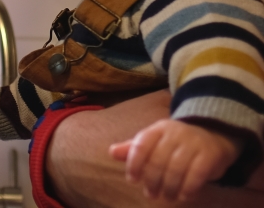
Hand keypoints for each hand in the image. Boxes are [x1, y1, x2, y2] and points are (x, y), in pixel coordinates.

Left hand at [109, 118, 242, 201]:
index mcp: (158, 129)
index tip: (132, 180)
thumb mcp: (155, 141)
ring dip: (169, 187)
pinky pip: (197, 174)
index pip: (141, 145)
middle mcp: (175, 133)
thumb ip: (135, 148)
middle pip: (158, 160)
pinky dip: (188, 188)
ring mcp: (193, 142)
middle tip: (151, 195)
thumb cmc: (176, 141)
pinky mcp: (210, 154)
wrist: (213, 133)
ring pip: (176, 169)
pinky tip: (184, 196)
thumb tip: (112, 152)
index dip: (134, 164)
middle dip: (152, 181)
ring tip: (167, 197)